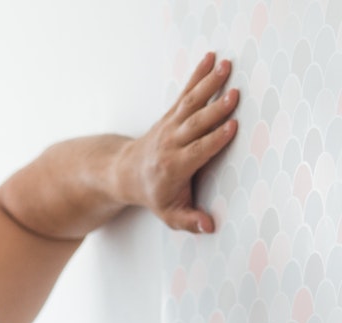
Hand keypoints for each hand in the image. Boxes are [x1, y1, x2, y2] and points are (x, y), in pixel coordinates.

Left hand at [121, 52, 239, 232]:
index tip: (232, 127)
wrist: (123, 174)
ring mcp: (170, 126)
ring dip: (209, 84)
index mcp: (173, 167)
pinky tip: (211, 58)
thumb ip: (189, 220)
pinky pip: (186, 93)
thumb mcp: (169, 213)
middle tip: (235, 95)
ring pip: (191, 103)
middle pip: (195, 125)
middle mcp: (170, 143)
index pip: (197, 151)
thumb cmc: (153, 194)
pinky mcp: (171, 114)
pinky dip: (198, 75)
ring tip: (226, 66)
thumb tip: (209, 227)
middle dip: (215, 110)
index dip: (214, 140)